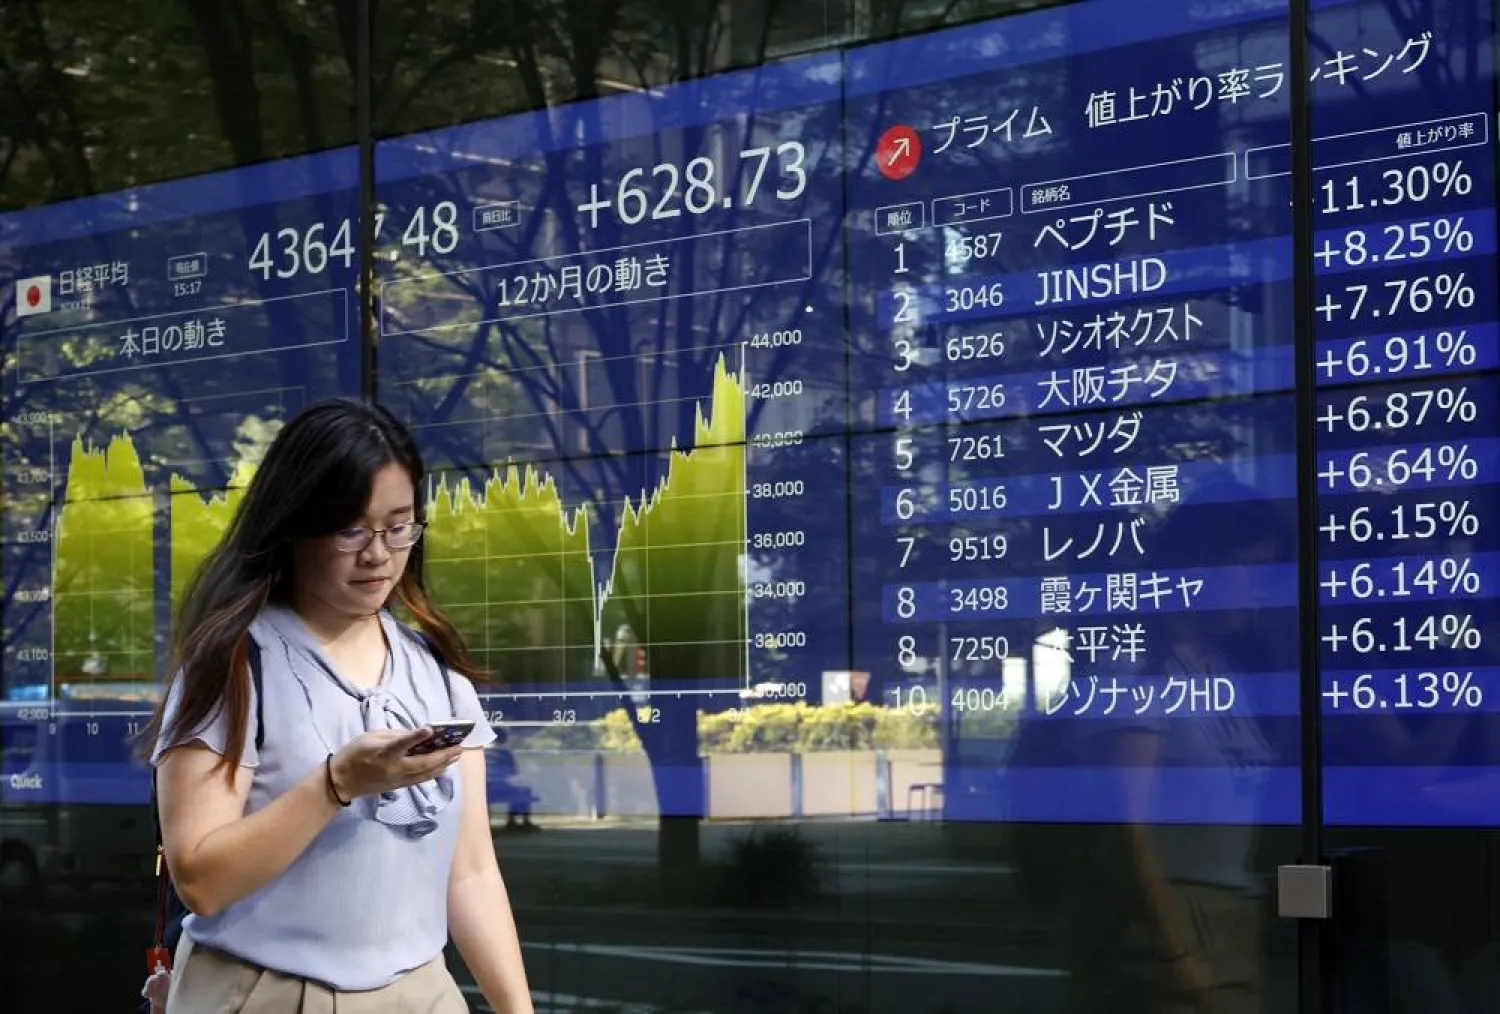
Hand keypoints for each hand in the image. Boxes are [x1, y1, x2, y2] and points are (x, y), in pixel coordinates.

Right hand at [330, 728, 463, 799]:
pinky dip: (434, 772)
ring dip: (443, 764)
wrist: (342, 781)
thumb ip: (394, 735)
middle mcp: (393, 768)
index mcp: (383, 753)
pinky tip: (443, 767)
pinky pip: (420, 779)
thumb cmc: (354, 753)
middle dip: (443, 755)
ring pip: (425, 773)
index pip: (401, 743)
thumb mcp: (370, 737)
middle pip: (422, 763)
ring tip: (457, 756)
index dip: (416, 736)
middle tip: (459, 747)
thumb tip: (415, 734)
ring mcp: (397, 779)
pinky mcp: (399, 786)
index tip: (430, 729)